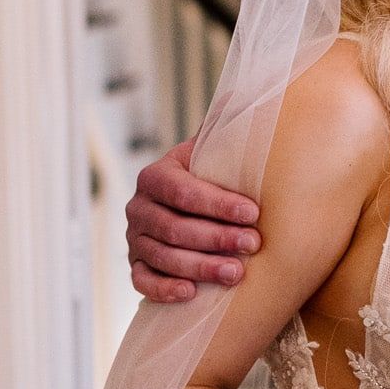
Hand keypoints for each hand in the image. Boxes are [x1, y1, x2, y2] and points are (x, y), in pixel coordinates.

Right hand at [126, 138, 261, 301]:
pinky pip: (142, 282)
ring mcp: (135, 239)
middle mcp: (139, 207)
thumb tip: (240, 95)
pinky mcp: (137, 266)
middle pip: (174, 227)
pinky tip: (191, 293)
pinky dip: (164, 289)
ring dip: (200, 266)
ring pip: (163, 256)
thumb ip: (226, 128)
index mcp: (156, 176)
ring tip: (236, 274)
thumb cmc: (213, 181)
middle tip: (253, 244)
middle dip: (216, 237)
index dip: (219, 204)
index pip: (184, 191)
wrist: (191, 207)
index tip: (254, 213)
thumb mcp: (215, 152)